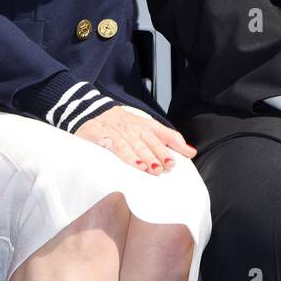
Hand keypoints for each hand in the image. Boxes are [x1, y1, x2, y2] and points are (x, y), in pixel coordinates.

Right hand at [75, 106, 196, 173]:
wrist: (91, 111)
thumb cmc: (120, 124)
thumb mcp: (141, 128)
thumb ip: (161, 140)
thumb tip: (188, 150)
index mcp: (146, 125)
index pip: (165, 133)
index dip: (178, 143)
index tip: (190, 153)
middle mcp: (135, 128)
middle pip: (151, 141)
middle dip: (162, 153)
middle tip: (170, 165)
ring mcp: (120, 132)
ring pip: (135, 146)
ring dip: (146, 157)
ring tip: (154, 168)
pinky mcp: (104, 136)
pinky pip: (117, 147)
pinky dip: (127, 156)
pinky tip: (135, 164)